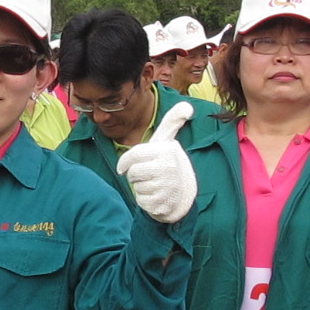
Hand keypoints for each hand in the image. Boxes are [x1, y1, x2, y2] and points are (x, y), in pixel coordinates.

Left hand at [115, 102, 197, 223]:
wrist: (183, 194)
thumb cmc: (167, 164)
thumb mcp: (168, 143)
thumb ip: (172, 122)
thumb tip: (187, 106)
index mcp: (167, 151)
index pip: (135, 154)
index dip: (124, 161)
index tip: (122, 167)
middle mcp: (168, 168)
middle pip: (133, 172)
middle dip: (134, 175)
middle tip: (146, 175)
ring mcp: (166, 187)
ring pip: (136, 187)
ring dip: (140, 187)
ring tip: (154, 184)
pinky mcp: (162, 204)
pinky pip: (141, 201)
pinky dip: (144, 200)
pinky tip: (155, 196)